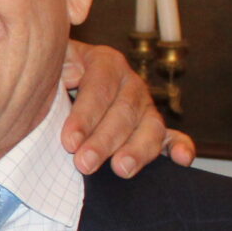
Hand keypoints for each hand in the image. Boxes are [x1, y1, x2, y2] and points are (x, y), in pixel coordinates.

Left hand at [61, 39, 195, 177]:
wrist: (60, 88)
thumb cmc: (53, 79)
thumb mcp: (49, 61)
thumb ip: (57, 62)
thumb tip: (70, 75)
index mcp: (104, 63)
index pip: (99, 88)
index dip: (85, 115)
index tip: (69, 140)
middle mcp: (129, 83)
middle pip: (123, 112)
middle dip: (104, 141)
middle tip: (84, 163)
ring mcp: (145, 107)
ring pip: (150, 127)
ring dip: (137, 150)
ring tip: (121, 169)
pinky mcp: (154, 129)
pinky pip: (172, 137)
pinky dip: (181, 147)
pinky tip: (182, 159)